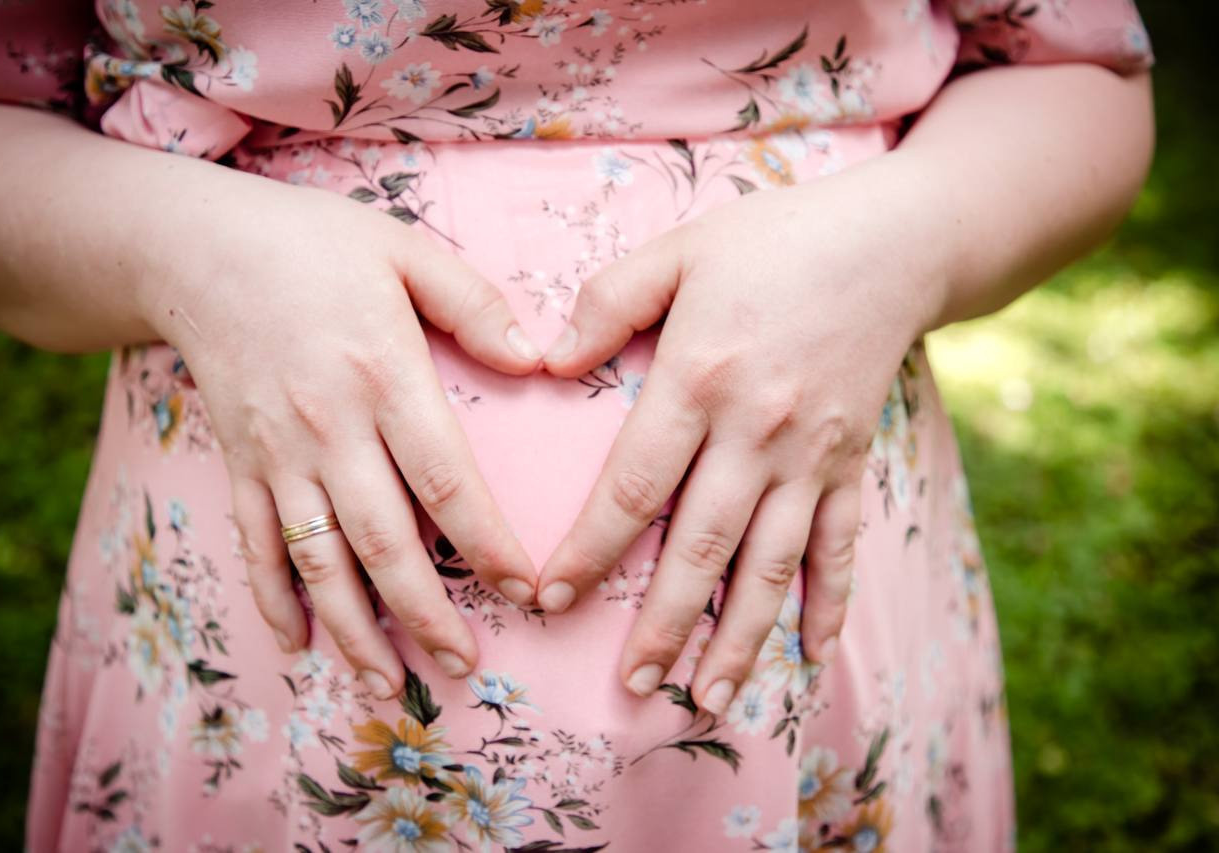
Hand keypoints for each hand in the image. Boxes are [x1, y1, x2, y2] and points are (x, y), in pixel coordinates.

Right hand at [140, 177, 543, 698]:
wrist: (197, 249)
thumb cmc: (314, 244)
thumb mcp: (403, 250)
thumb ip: (473, 303)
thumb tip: (539, 356)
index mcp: (382, 375)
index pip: (445, 479)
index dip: (486, 543)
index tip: (526, 590)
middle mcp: (328, 427)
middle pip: (383, 540)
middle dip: (427, 612)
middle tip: (466, 666)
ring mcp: (277, 453)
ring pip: (318, 559)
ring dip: (354, 629)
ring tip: (390, 686)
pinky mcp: (240, 464)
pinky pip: (256, 543)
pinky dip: (274, 599)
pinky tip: (299, 645)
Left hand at [535, 160, 941, 712]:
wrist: (892, 243)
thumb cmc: (773, 241)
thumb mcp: (679, 249)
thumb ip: (608, 304)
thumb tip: (544, 361)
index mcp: (700, 379)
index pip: (633, 487)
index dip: (590, 550)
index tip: (551, 598)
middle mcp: (757, 432)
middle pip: (700, 546)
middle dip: (662, 623)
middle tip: (631, 685)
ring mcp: (812, 458)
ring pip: (770, 566)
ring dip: (739, 638)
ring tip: (708, 699)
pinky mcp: (852, 466)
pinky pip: (840, 549)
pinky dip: (827, 606)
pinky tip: (810, 658)